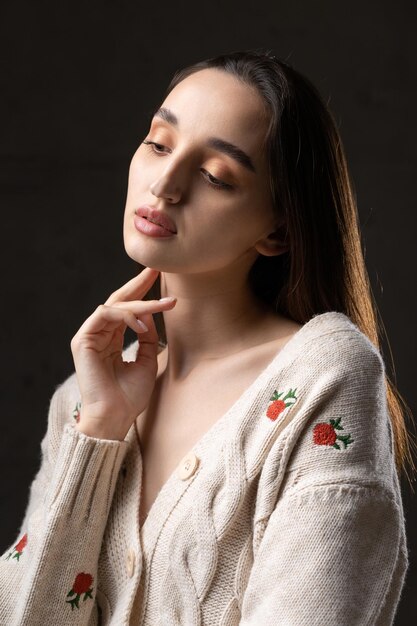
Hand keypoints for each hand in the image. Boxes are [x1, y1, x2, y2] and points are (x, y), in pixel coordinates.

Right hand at [70, 267, 175, 439]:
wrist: (116, 418)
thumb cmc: (130, 396)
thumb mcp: (146, 361)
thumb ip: (146, 338)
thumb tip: (149, 314)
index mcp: (111, 340)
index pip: (127, 309)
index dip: (141, 292)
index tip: (159, 276)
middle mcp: (99, 335)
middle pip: (118, 301)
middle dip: (138, 284)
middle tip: (156, 269)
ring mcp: (89, 337)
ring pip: (115, 306)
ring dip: (142, 303)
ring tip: (164, 305)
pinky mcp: (83, 340)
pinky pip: (105, 315)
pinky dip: (126, 315)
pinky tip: (142, 324)